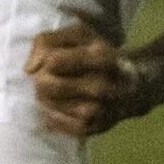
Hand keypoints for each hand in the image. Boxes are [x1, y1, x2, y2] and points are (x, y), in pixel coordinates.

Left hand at [26, 22, 146, 137]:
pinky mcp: (99, 127)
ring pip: (57, 108)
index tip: (47, 61)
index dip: (43, 60)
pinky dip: (54, 117)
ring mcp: (103, 109)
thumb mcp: (77, 36)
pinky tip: (54, 109)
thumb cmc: (97, 55)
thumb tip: (28, 68)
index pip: (53, 61)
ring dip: (45, 100)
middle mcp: (104, 84)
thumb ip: (47, 41)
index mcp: (100, 56)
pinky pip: (63, 125)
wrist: (134, 85)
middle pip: (52, 86)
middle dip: (40, 82)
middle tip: (42, 80)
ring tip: (48, 93)